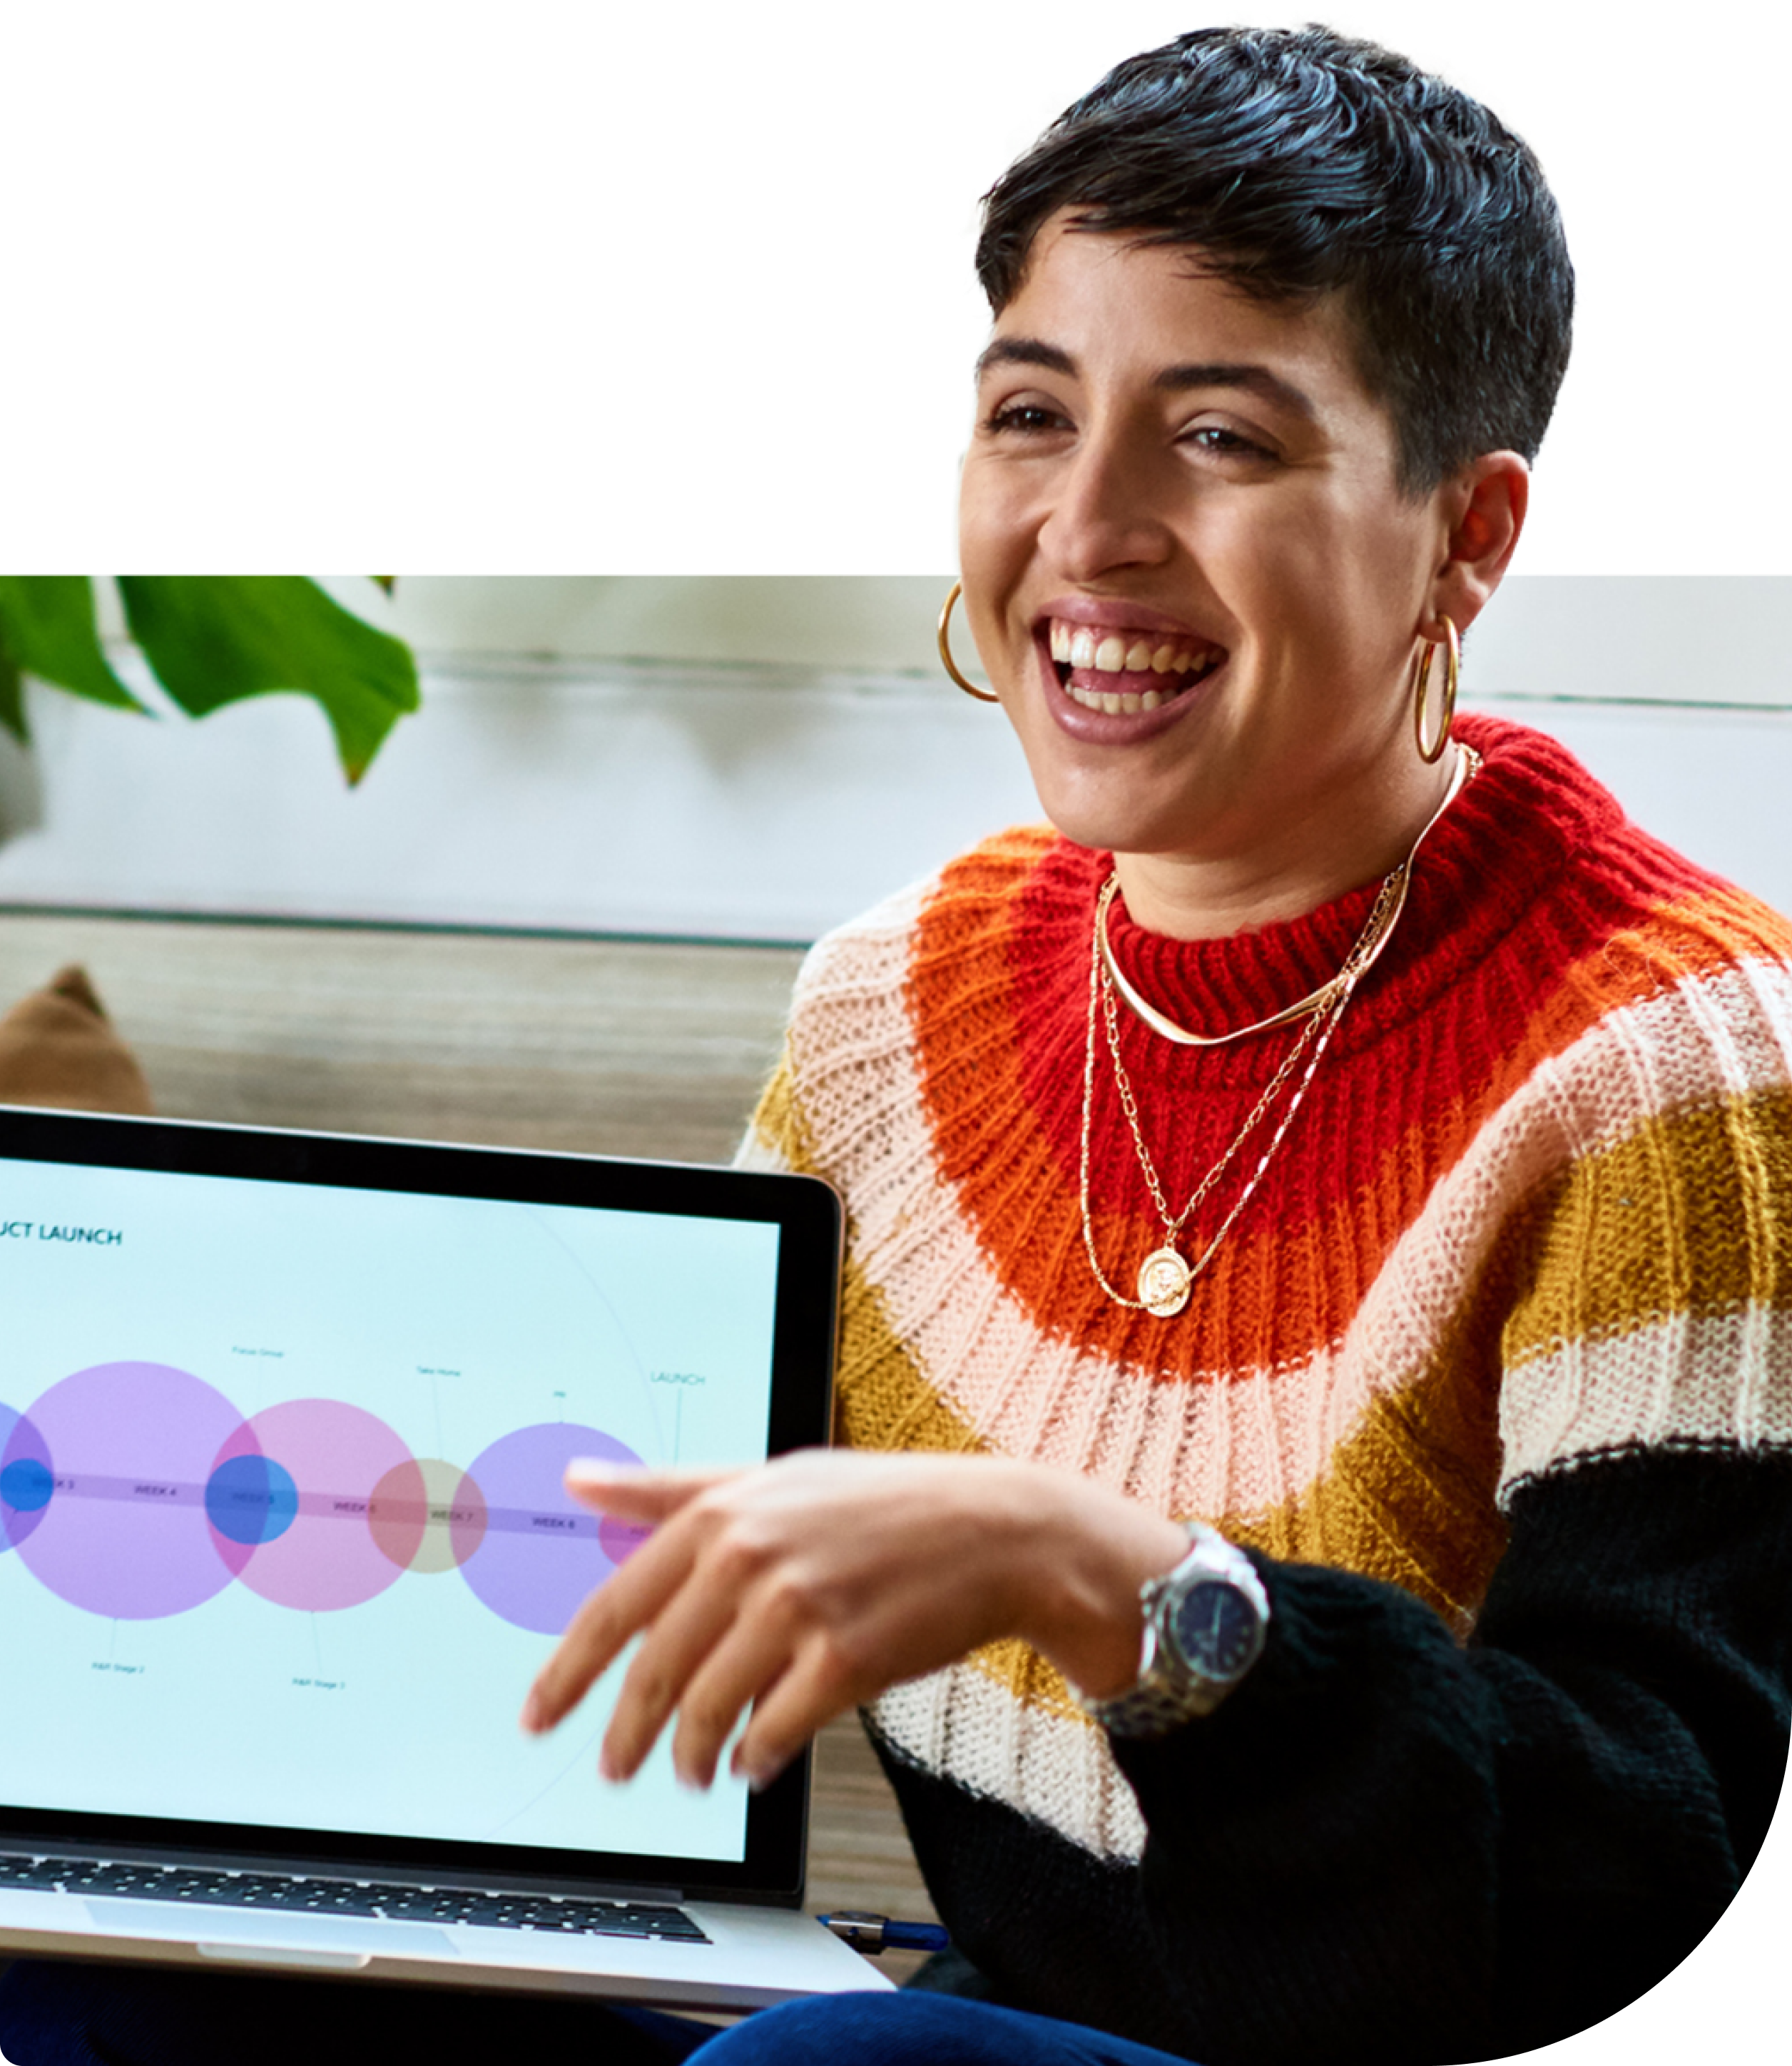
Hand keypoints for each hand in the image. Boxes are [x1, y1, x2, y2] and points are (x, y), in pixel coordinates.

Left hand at [518, 1448, 1186, 1793]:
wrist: (994, 1531)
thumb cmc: (880, 1503)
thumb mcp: (772, 1477)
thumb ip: (670, 1487)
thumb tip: (578, 1481)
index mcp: (721, 1512)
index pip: (615, 1606)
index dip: (567, 1672)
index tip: (537, 1716)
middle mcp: (750, 1557)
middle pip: (655, 1670)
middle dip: (626, 1733)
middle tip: (612, 1769)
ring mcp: (798, 1607)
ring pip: (709, 1710)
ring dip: (691, 1757)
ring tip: (694, 1773)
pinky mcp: (845, 1657)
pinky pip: (773, 1732)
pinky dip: (754, 1760)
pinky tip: (753, 1765)